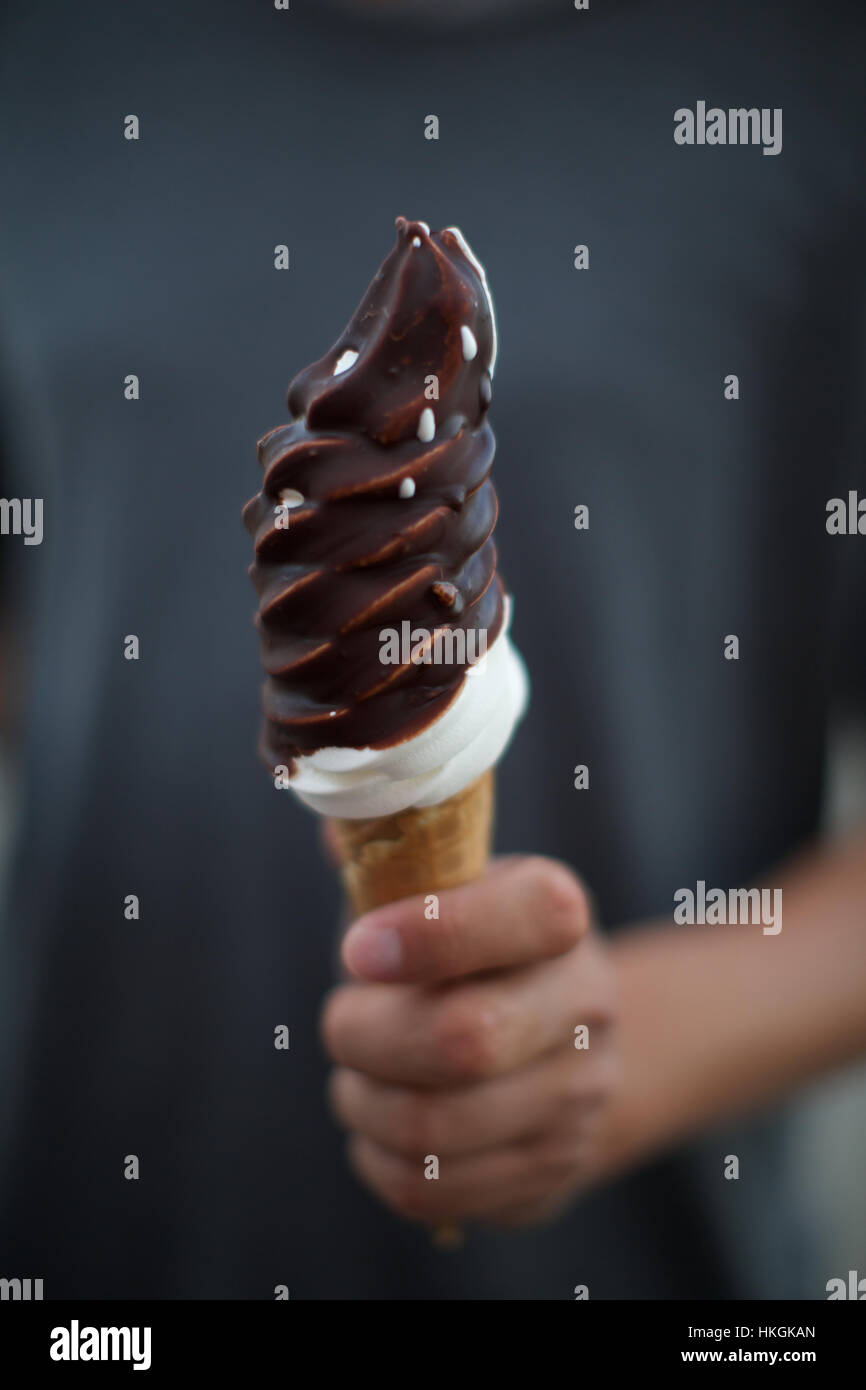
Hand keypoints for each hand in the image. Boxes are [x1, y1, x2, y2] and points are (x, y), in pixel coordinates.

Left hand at [321, 856, 619, 1226]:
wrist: (557, 1041)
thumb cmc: (462, 950)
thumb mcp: (437, 886)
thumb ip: (386, 850)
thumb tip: (334, 819)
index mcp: (558, 913)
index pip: (524, 915)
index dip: (429, 932)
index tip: (357, 950)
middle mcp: (586, 1003)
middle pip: (464, 1038)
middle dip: (365, 1034)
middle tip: (341, 1023)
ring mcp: (578, 1097)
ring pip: (433, 1125)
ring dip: (361, 1101)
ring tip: (356, 1078)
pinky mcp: (549, 1171)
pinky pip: (429, 1185)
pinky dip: (377, 1158)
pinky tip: (379, 1129)